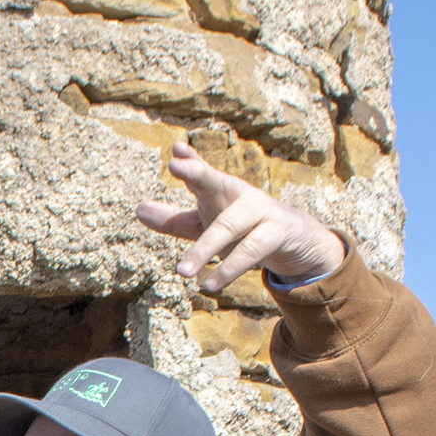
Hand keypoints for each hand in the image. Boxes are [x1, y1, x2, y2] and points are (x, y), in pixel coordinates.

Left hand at [135, 142, 345, 295]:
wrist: (296, 239)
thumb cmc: (243, 227)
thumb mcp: (207, 223)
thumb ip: (175, 219)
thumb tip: (139, 209)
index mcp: (222, 190)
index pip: (203, 173)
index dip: (190, 162)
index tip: (175, 150)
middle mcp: (240, 195)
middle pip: (217, 182)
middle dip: (198, 173)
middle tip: (175, 165)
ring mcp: (262, 212)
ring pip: (231, 226)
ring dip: (205, 248)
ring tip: (182, 272)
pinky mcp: (278, 233)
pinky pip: (252, 251)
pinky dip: (230, 269)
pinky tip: (209, 285)